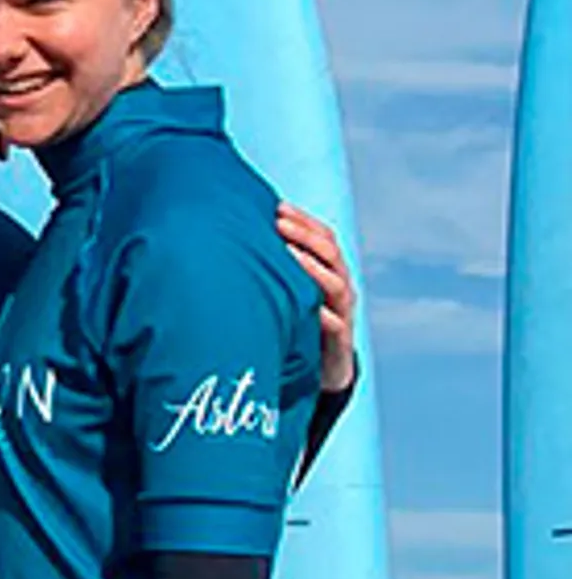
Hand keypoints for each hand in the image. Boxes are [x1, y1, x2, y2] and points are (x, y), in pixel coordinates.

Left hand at [278, 205, 357, 395]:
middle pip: (330, 253)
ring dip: (313, 267)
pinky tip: (309, 308)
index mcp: (329, 272)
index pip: (323, 237)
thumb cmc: (299, 324)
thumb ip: (275, 271)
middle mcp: (340, 288)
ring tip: (289, 253)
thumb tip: (234, 243)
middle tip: (278, 223)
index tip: (277, 206)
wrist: (324, 371)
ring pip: (335, 284)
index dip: (303, 221)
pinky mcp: (340, 342)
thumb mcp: (289, 295)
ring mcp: (343, 313)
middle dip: (305, 235)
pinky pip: (335, 325)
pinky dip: (322, 315)